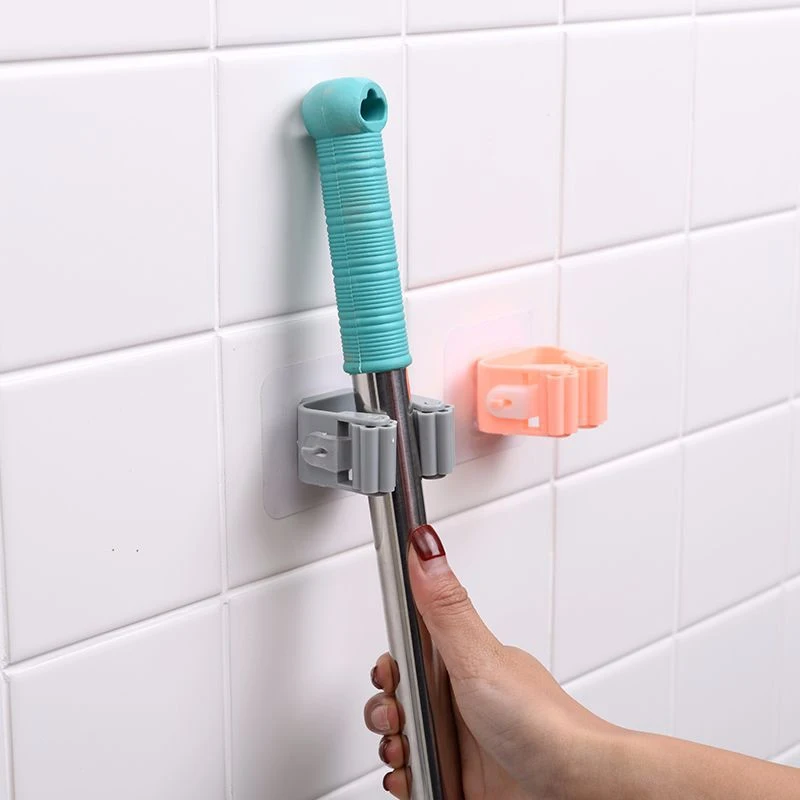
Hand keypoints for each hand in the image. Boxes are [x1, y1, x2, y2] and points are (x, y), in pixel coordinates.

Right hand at [363, 524, 608, 798]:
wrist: (574, 787)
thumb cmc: (542, 722)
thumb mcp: (479, 657)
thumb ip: (445, 607)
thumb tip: (426, 544)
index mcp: (466, 663)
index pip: (411, 653)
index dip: (391, 666)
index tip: (388, 673)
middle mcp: (462, 700)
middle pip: (401, 698)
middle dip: (386, 708)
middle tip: (396, 716)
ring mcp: (462, 742)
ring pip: (404, 738)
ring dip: (392, 745)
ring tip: (403, 751)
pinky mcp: (461, 779)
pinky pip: (418, 776)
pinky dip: (407, 778)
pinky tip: (413, 776)